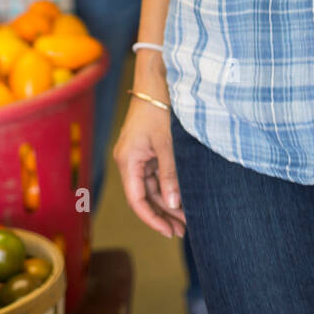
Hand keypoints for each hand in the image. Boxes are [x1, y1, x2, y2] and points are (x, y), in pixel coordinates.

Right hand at [114, 97, 185, 238]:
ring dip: (167, 202)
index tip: (169, 232)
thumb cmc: (159, 108)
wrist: (157, 81)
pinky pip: (155, 175)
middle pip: (144, 196)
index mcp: (128, 160)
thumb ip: (170, 175)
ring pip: (151, 187)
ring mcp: (138, 155)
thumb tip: (173, 204)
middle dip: (163, 214)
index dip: (152, 218)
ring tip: (186, 219)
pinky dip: (168, 187)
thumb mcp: (168, 144)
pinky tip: (182, 197)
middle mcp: (129, 160)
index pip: (137, 199)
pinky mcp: (146, 149)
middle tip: (183, 230)